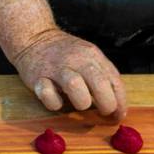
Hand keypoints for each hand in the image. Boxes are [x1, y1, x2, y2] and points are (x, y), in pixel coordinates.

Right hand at [12, 27, 127, 118]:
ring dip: (81, 102)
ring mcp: (56, 68)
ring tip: (78, 104)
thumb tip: (116, 104)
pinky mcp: (38, 78)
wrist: (33, 37)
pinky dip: (54, 103)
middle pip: (99, 84)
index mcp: (92, 55)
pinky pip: (48, 95)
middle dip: (106, 104)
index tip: (118, 115)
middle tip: (103, 113)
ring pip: (75, 86)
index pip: (114, 80)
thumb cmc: (64, 53)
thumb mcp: (87, 56)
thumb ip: (102, 75)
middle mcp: (77, 60)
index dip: (120, 102)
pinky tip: (55, 98)